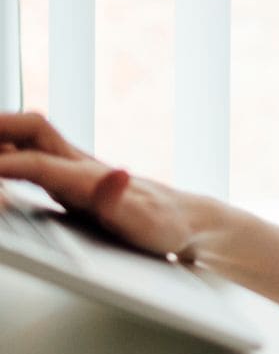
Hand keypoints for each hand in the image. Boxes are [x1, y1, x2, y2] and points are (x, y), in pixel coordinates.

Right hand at [0, 112, 209, 258]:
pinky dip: (9, 149)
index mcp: (90, 177)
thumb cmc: (162, 224)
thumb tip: (118, 175)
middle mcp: (80, 165)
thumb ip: (122, 201)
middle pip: (32, 130)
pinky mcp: (71, 178)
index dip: (8, 166)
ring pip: (31, 137)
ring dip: (2, 134)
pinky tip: (1, 162)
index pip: (39, 164)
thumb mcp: (143, 221)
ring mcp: (75, 168)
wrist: (184, 219)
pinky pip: (33, 153)